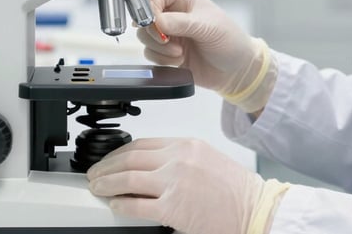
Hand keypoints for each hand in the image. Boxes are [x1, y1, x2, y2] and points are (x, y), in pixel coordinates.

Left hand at [87, 138, 268, 233]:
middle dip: (106, 167)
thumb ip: (179, 159)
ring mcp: (175, 182)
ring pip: (128, 178)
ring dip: (107, 184)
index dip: (119, 152)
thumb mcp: (206, 160)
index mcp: (186, 145)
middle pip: (130, 158)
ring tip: (97, 188)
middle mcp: (178, 159)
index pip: (142, 144)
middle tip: (95, 174)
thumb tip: (150, 167)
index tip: (110, 159)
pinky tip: (114, 205)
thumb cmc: (235, 190)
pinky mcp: (174, 207)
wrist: (256, 209)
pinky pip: (137, 204)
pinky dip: (121, 204)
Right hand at [138, 0, 263, 95]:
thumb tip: (156, 20)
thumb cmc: (230, 40)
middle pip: (144, 19)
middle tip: (167, 41)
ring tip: (179, 53)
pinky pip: (151, 55)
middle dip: (153, 34)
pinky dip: (162, 60)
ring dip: (159, 49)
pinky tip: (180, 61)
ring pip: (145, 38)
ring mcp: (169, 35)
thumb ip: (180, 23)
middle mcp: (173, 15)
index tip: (155, 24)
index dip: (149, 10)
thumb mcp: (207, 27)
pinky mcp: (167, 54)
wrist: (237, 70)